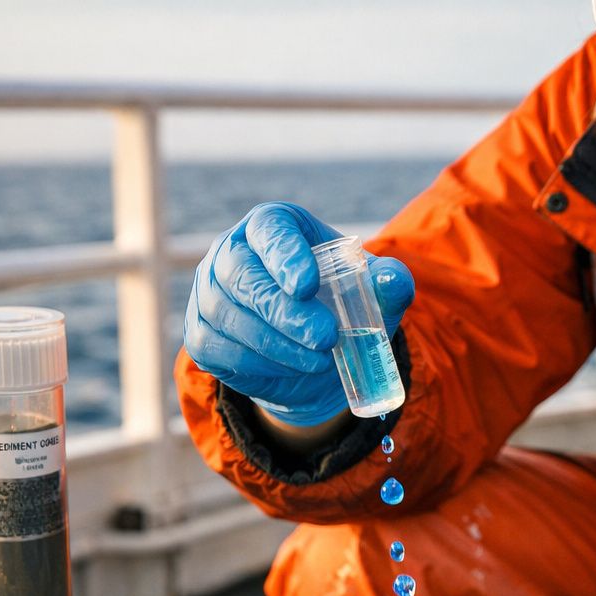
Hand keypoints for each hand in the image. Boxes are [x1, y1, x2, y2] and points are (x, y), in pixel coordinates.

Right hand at [183, 201, 414, 425]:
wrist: (315, 354)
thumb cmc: (343, 307)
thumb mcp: (373, 295)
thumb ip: (389, 284)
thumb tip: (394, 280)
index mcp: (273, 226)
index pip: (270, 229)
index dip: (284, 255)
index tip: (308, 285)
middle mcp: (232, 251)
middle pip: (240, 273)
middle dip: (283, 309)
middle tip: (325, 337)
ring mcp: (209, 292)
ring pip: (227, 314)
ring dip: (275, 342)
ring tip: (319, 360)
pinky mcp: (201, 332)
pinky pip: (218, 347)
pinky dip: (257, 362)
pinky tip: (292, 368)